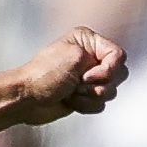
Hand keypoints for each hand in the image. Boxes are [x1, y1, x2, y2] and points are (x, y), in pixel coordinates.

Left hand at [0, 27, 128, 124]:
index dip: (107, 69)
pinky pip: (101, 104)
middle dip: (99, 85)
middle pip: (119, 74)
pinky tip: (70, 101)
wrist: (27, 99)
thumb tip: (114, 74)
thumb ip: (103, 60)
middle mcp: (91, 56)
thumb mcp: (75, 57)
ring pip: (111, 91)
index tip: (86, 76)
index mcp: (88, 41)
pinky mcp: (85, 95)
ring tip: (71, 93)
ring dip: (90, 96)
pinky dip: (86, 105)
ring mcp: (89, 77)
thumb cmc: (45, 75)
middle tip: (78, 84)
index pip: (119, 55)